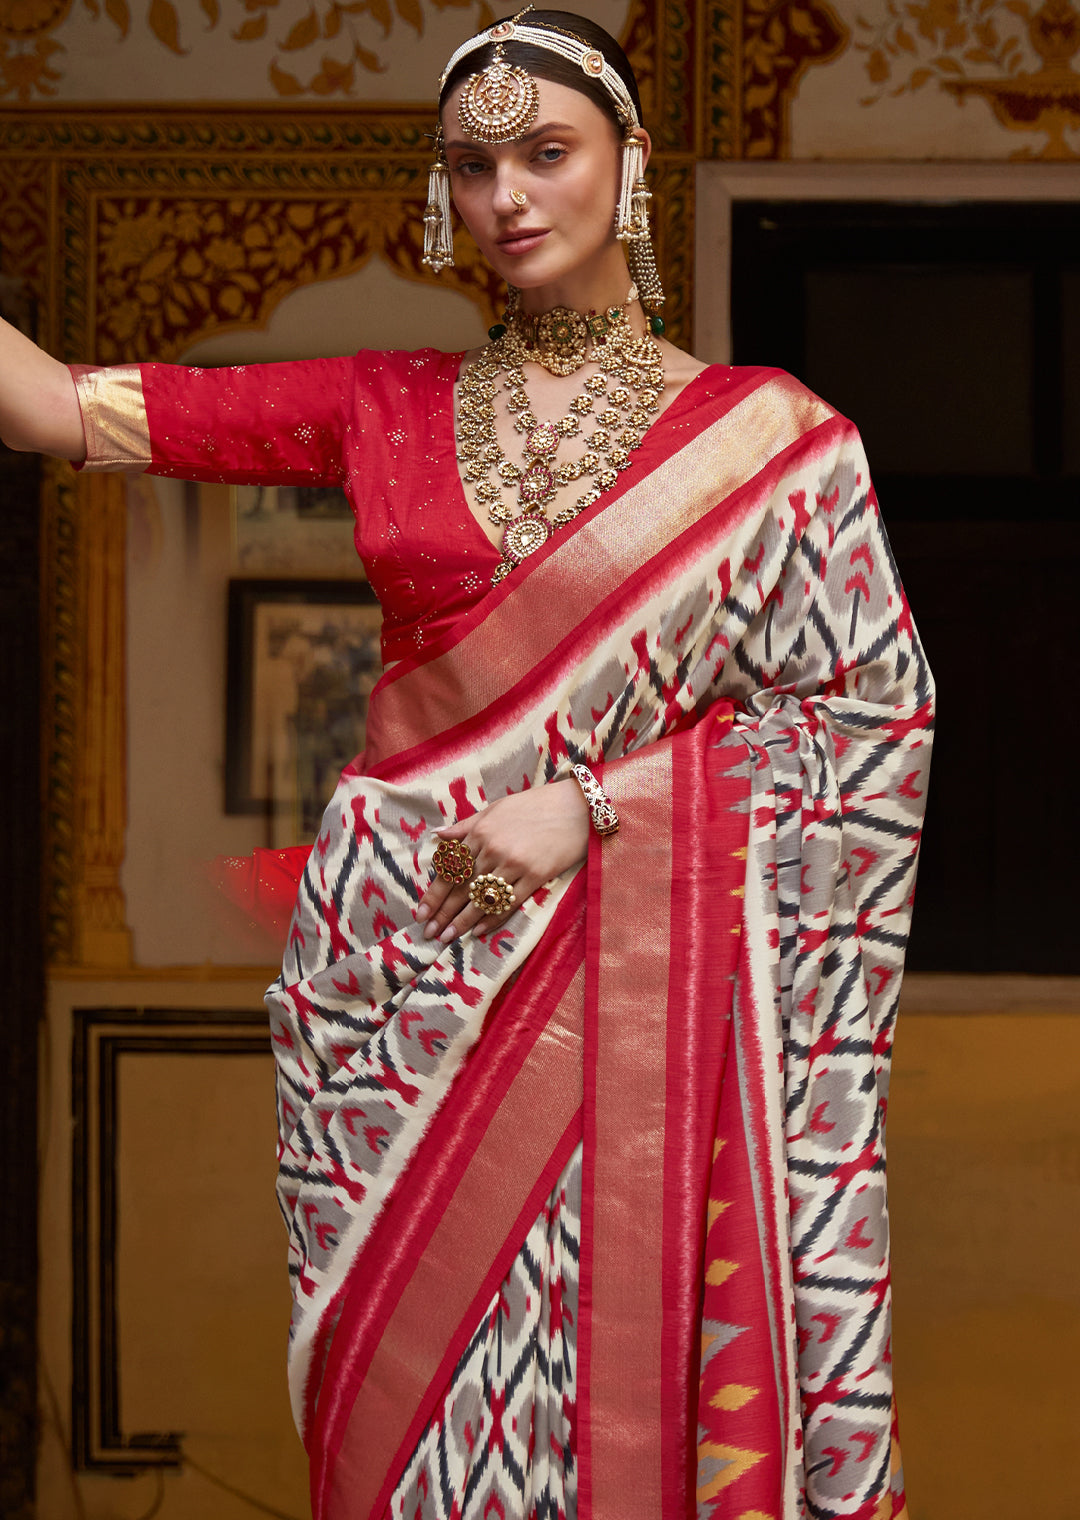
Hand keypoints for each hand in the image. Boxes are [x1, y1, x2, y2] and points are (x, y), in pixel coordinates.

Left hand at [416, 778, 589, 943]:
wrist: (577, 807)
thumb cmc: (535, 805)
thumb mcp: (496, 808)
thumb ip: (466, 825)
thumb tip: (438, 836)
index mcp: (480, 832)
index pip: (450, 870)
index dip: (434, 894)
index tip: (421, 913)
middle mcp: (493, 849)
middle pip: (462, 888)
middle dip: (443, 913)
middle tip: (429, 933)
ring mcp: (515, 864)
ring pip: (482, 899)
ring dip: (462, 921)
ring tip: (448, 937)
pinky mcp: (536, 876)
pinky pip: (509, 903)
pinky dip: (492, 918)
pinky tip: (478, 931)